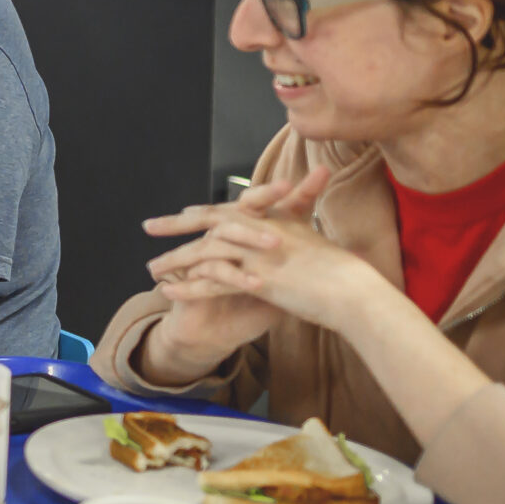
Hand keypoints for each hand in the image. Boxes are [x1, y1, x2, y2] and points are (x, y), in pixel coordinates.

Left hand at [144, 167, 388, 337]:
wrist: (355, 291)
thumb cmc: (343, 272)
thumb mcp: (314, 245)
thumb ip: (295, 235)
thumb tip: (284, 235)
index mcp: (271, 220)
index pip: (229, 210)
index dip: (203, 211)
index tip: (182, 211)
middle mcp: (260, 231)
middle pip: (207, 223)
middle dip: (175, 225)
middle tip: (148, 226)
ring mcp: (256, 254)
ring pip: (204, 252)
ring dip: (175, 261)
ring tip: (151, 270)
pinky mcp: (256, 279)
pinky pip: (213, 282)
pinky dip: (189, 287)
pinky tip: (169, 292)